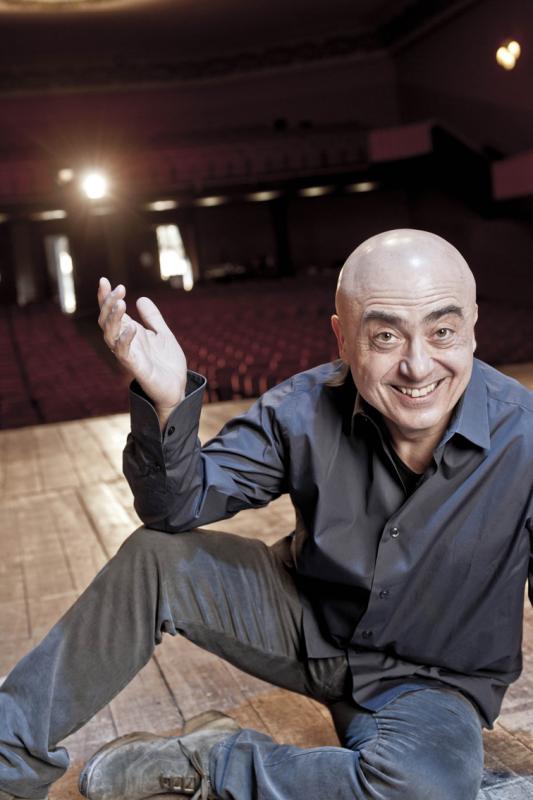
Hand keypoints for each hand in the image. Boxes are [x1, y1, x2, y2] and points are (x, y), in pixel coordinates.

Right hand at [97, 278, 186, 422]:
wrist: (177, 387)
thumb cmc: (167, 363)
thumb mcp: (163, 334)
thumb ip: (153, 318)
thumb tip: (141, 298)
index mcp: (129, 333)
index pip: (111, 312)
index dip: (105, 297)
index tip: (103, 279)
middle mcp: (124, 342)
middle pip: (106, 320)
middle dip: (108, 303)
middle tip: (119, 289)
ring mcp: (128, 355)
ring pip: (109, 335)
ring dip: (113, 318)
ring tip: (121, 303)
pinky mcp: (135, 368)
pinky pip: (123, 353)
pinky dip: (125, 340)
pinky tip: (132, 328)